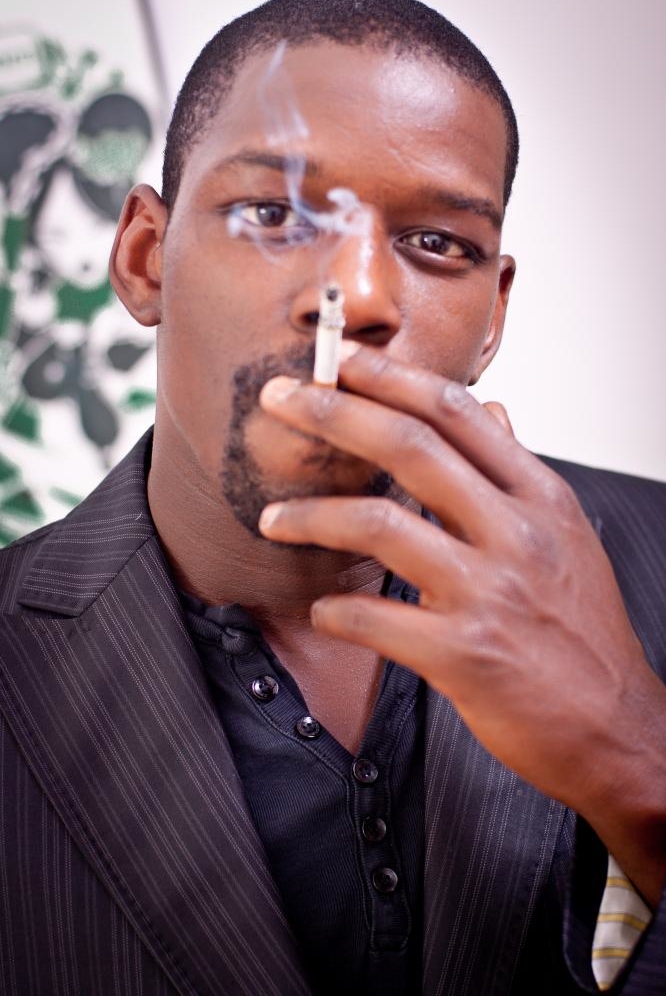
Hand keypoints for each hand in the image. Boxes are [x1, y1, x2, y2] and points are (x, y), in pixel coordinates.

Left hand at [258, 346, 665, 904]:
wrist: (616, 727)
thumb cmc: (584, 631)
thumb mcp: (565, 535)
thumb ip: (518, 472)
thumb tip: (495, 410)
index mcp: (540, 498)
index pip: (457, 414)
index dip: (391, 378)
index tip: (341, 361)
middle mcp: (516, 533)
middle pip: (409, 447)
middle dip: (334, 414)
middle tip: (282, 400)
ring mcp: (489, 592)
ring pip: (379, 524)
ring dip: (310, 516)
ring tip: (271, 519)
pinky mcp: (464, 653)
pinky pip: (375, 619)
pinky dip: (335, 611)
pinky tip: (321, 610)